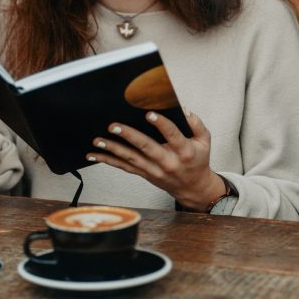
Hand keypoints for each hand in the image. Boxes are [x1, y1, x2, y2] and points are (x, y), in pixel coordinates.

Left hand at [86, 110, 225, 210]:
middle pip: (146, 147)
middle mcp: (167, 162)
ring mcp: (154, 170)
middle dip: (129, 136)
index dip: (161, 124)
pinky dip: (108, 161)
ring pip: (131, 159)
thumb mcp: (204, 141)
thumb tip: (184, 110)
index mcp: (184, 151)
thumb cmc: (197, 161)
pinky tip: (94, 155)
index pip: (173, 136)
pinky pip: (124, 167)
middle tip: (114, 125)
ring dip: (113, 149)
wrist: (193, 188)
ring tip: (98, 140)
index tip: (149, 114)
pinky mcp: (144, 174)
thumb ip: (196, 124)